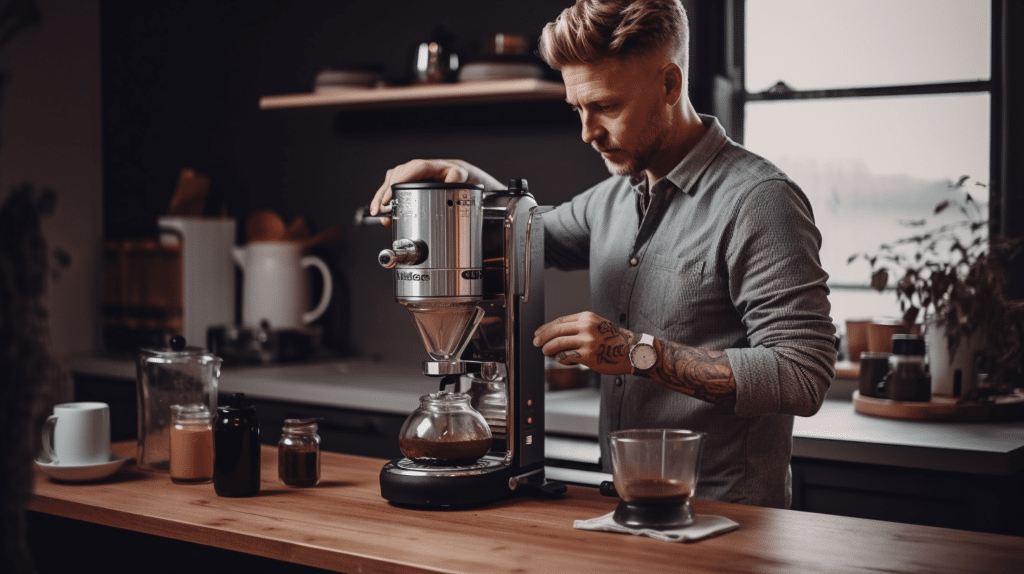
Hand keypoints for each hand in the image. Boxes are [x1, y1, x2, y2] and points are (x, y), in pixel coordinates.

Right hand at [368, 159, 502, 226]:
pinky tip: (384, 212)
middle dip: (386, 193)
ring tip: (380, 212)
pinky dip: (388, 199)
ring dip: (383, 197)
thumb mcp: (466, 180)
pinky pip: (396, 188)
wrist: (470, 183)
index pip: (413, 170)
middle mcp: (422, 170)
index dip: (399, 181)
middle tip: (381, 208)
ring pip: (393, 182)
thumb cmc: (468, 182)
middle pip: (398, 176)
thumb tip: (451, 178)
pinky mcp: (414, 185)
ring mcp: (417, 177)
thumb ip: (459, 178)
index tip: (391, 195)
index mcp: (434, 167)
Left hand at [533, 312, 635, 375]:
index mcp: (587, 317)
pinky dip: (561, 359)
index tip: (539, 333)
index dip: (546, 327)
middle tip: (536, 342)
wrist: (632, 350)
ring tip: (546, 352)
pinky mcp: (588, 355)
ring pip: (558, 344)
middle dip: (542, 337)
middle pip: (556, 331)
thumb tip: (558, 334)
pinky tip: (562, 359)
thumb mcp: (597, 324)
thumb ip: (579, 326)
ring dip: (548, 349)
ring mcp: (587, 341)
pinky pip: (566, 356)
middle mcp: (586, 327)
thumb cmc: (614, 339)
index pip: (560, 321)